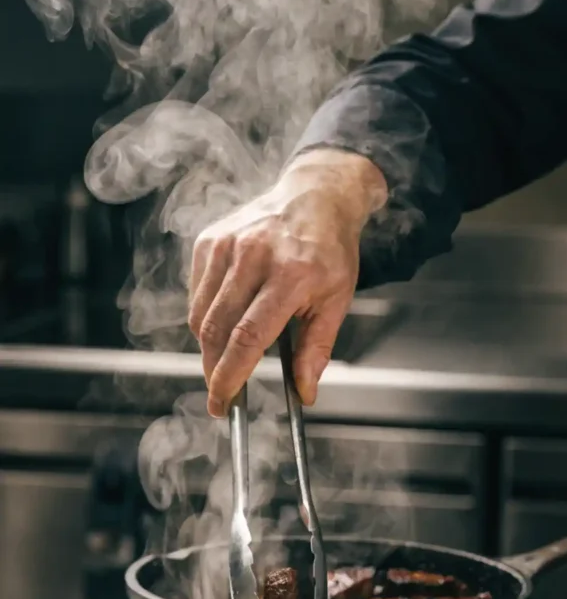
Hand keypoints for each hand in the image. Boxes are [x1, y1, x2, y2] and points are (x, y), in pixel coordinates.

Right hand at [188, 149, 386, 416]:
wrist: (316, 196)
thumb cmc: (329, 251)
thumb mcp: (337, 300)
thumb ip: (317, 349)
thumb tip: (305, 392)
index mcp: (290, 275)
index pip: (248, 337)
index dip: (231, 376)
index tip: (223, 402)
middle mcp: (253, 256)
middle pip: (217, 330)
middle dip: (214, 371)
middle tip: (221, 395)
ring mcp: (226, 245)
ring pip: (201, 315)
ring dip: (208, 348)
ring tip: (225, 361)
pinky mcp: (209, 240)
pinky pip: (197, 294)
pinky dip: (205, 318)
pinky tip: (225, 322)